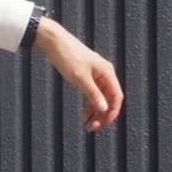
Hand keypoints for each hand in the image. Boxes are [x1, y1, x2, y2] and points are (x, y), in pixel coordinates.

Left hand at [32, 17, 123, 132]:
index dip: (112, 112)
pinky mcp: (86, 76)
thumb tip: (104, 109)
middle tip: (93, 128)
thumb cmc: (68, 57)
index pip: (116, 96)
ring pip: (100, 98)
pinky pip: (92, 94)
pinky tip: (84, 115)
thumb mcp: (81, 78)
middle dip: (103, 115)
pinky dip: (89, 105)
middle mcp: (104, 74)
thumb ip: (93, 94)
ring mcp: (96, 75)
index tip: (104, 124)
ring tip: (88, 125)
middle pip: (109, 99)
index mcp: (107, 73)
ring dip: (95, 112)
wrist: (54, 43)